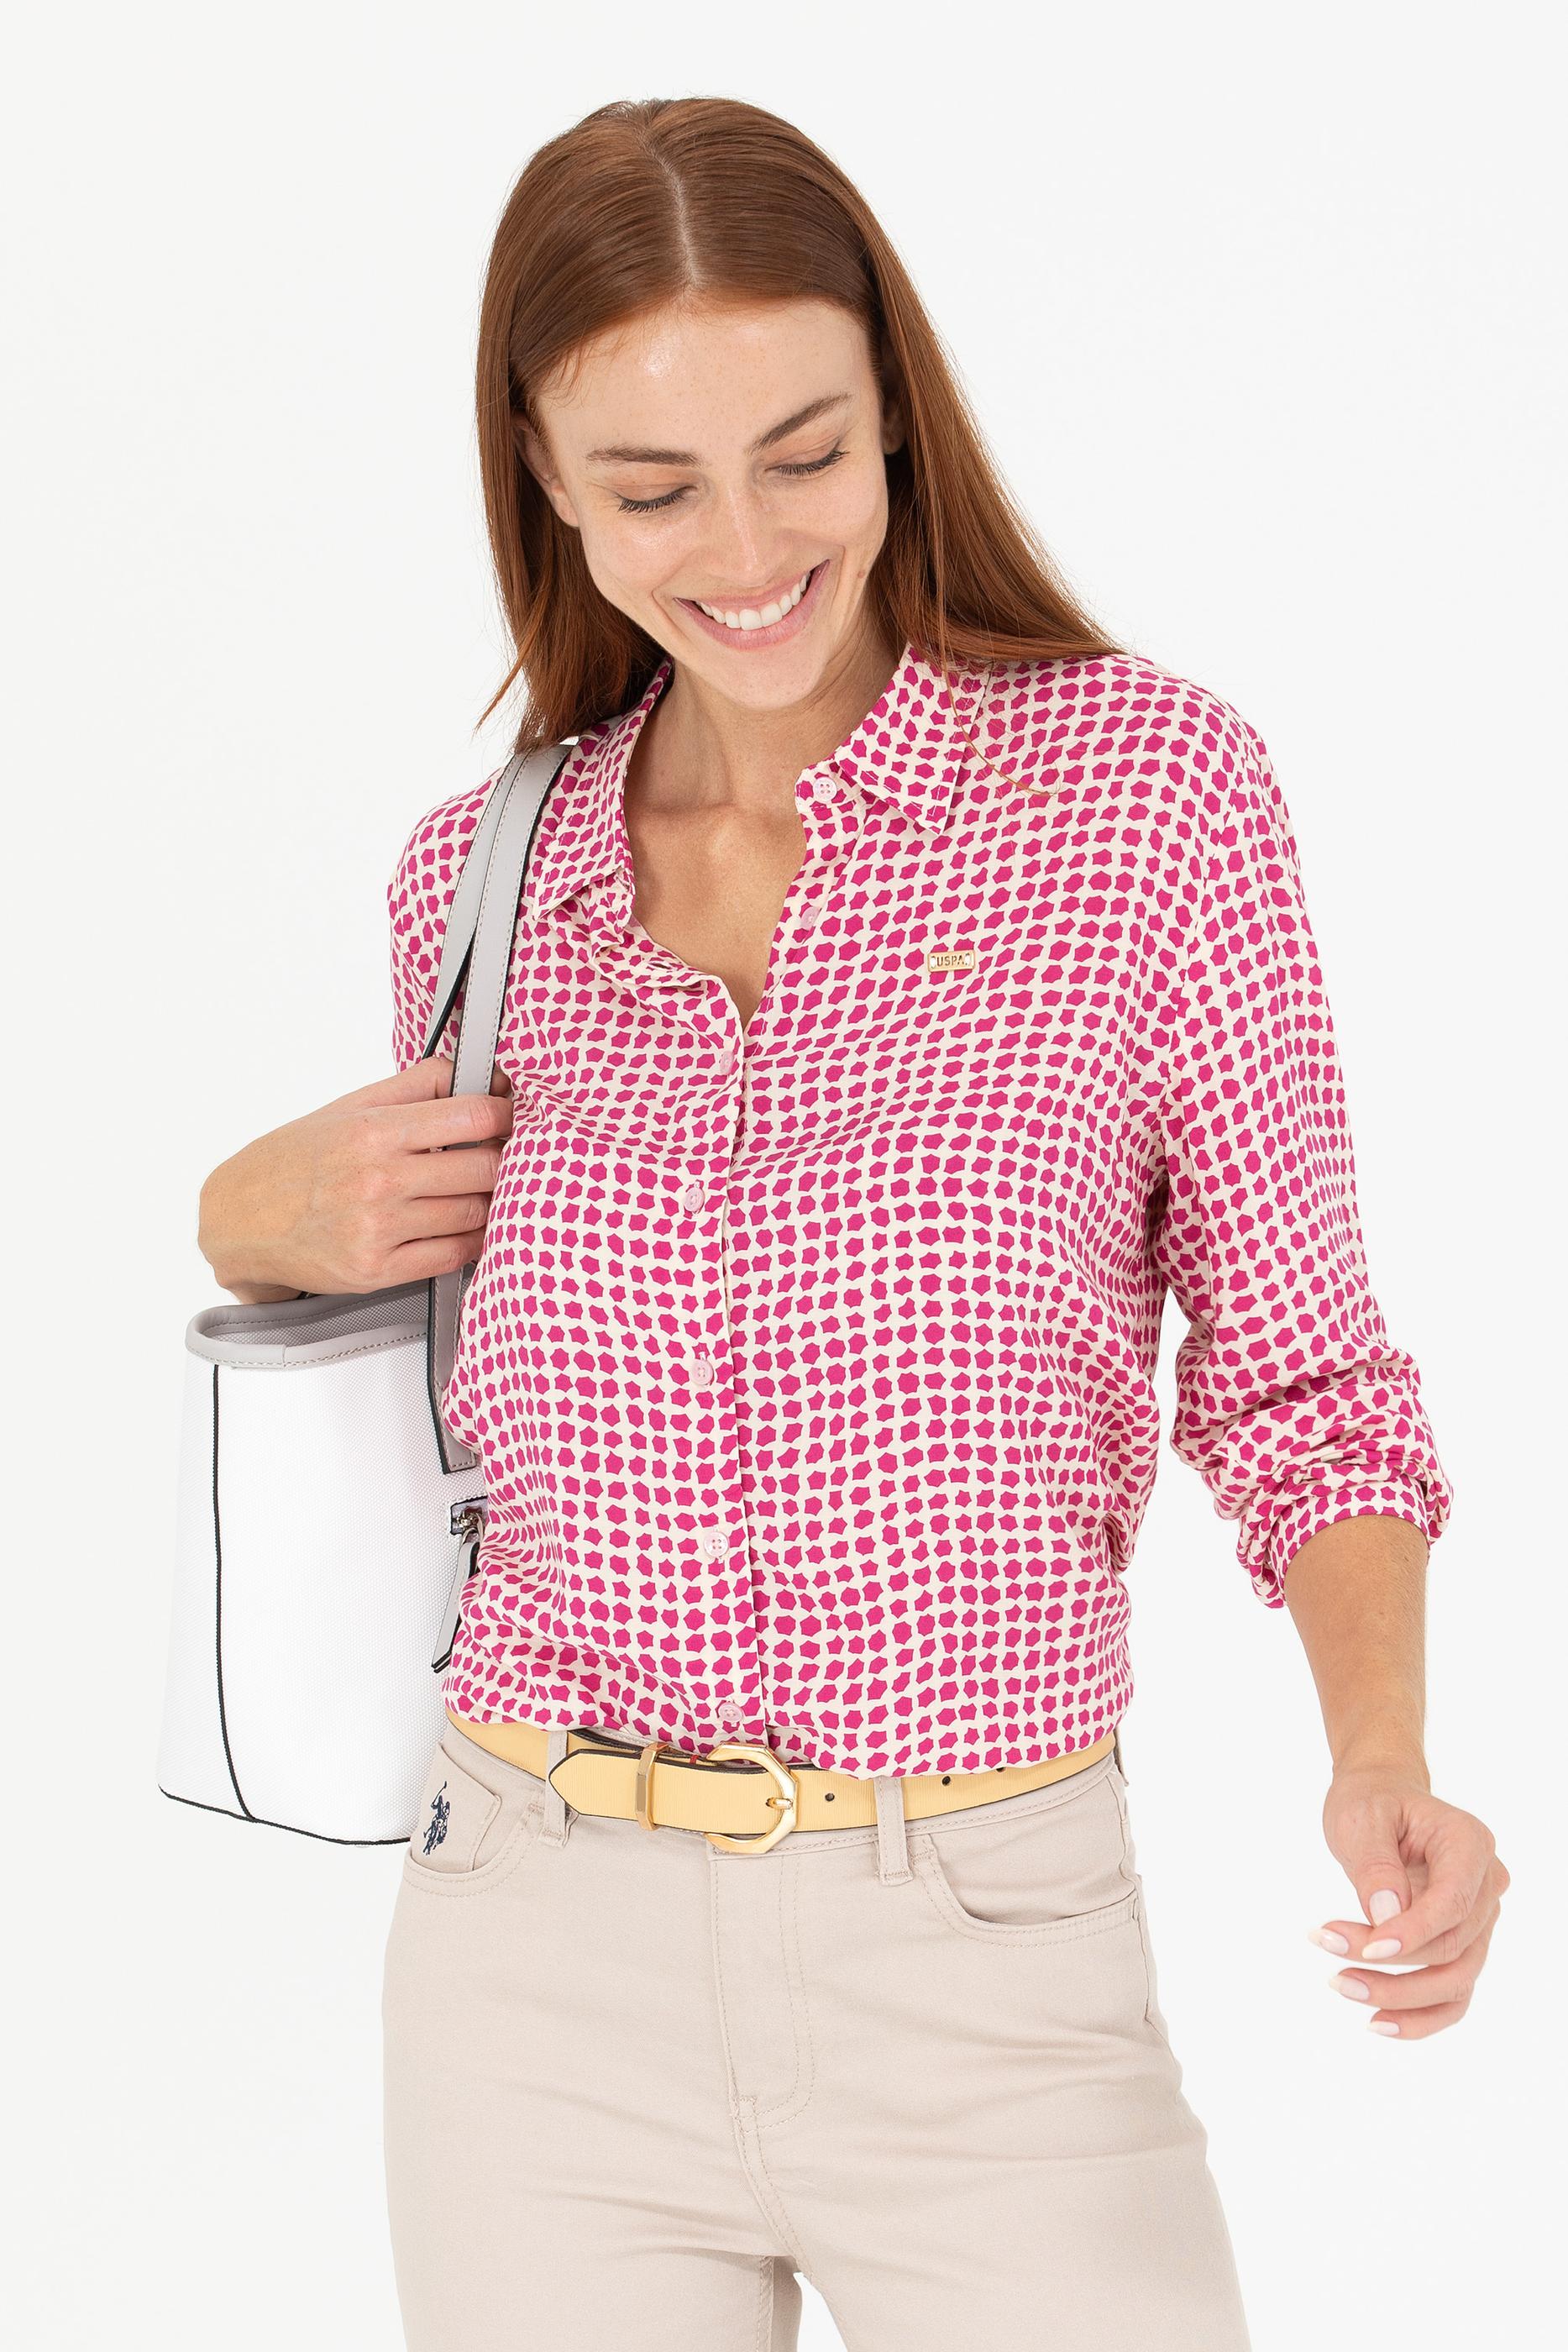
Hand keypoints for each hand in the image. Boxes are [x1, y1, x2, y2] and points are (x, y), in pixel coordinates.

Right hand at [198, 1056, 514, 1298]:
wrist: (240, 1220)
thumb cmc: (294, 1160)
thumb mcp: (351, 1107)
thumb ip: (416, 1086)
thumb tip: (474, 1072)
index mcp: (373, 1132)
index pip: (472, 1118)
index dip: (504, 1113)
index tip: (509, 1114)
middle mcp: (378, 1180)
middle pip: (485, 1168)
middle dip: (504, 1158)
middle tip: (502, 1153)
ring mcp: (378, 1229)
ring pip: (475, 1212)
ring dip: (490, 1200)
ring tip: (479, 1188)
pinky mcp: (378, 1270)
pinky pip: (454, 1255)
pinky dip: (472, 1239)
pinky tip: (464, 1224)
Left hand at [1308, 1763, 1509, 2038]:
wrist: (1380, 1799)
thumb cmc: (1371, 1802)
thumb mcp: (1361, 1817)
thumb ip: (1376, 1865)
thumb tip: (1386, 1917)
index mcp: (1469, 1844)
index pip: (1453, 1903)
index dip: (1412, 1932)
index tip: (1363, 1949)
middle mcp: (1486, 1885)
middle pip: (1452, 1946)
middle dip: (1390, 1962)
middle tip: (1325, 1944)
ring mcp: (1479, 1919)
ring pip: (1456, 1979)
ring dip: (1400, 1996)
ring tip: (1339, 1984)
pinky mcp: (1464, 1944)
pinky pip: (1454, 1994)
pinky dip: (1421, 2016)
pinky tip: (1377, 2022)